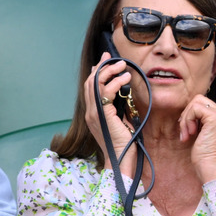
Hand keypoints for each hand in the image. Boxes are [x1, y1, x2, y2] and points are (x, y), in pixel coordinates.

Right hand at [84, 53, 136, 175]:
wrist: (121, 157)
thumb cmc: (123, 142)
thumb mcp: (120, 120)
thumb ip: (118, 108)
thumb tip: (123, 95)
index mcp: (92, 113)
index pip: (89, 87)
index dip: (96, 72)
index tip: (106, 61)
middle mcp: (90, 112)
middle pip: (90, 82)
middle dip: (102, 67)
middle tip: (114, 58)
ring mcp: (94, 113)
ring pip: (96, 84)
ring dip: (110, 71)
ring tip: (123, 66)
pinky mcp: (103, 115)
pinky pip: (106, 92)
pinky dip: (117, 82)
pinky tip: (126, 78)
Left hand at [178, 95, 215, 182]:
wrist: (210, 168)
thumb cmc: (204, 155)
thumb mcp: (202, 133)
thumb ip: (199, 120)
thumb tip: (187, 108)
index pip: (203, 103)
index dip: (191, 115)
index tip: (188, 131)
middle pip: (199, 99)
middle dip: (187, 114)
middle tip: (186, 132)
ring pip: (196, 102)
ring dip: (186, 118)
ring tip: (187, 135)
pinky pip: (194, 108)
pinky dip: (187, 120)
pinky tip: (190, 134)